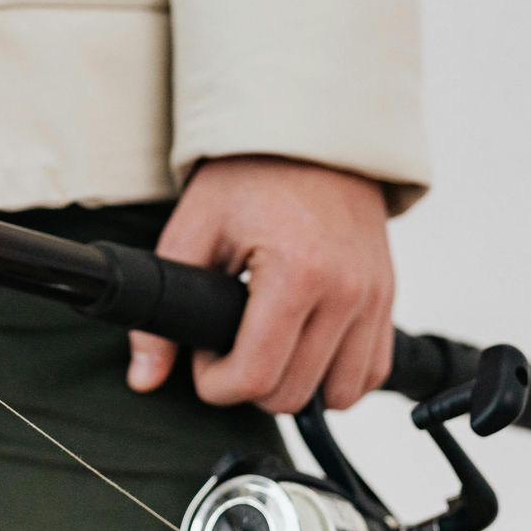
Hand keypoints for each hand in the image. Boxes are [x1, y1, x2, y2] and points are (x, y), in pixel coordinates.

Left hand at [127, 156, 395, 412]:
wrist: (307, 136)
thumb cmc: (245, 178)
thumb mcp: (191, 233)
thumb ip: (161, 311)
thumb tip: (143, 379)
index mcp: (297, 272)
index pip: (257, 376)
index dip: (216, 384)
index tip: (202, 357)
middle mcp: (346, 290)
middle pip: (293, 393)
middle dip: (248, 385)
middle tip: (227, 346)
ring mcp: (374, 295)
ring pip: (338, 394)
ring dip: (294, 386)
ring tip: (265, 347)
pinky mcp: (387, 296)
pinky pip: (371, 371)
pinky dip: (336, 377)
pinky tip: (302, 351)